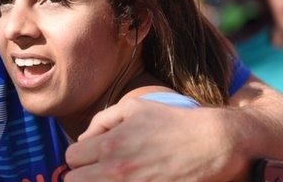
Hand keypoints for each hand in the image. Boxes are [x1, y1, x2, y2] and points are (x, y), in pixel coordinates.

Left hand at [64, 98, 246, 181]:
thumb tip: (85, 139)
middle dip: (83, 174)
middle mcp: (116, 170)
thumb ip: (102, 120)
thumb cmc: (172, 122)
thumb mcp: (134, 108)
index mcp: (110, 145)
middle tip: (99, 169)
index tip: (91, 156)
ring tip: (114, 176)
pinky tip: (132, 181)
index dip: (80, 156)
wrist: (211, 143)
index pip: (71, 158)